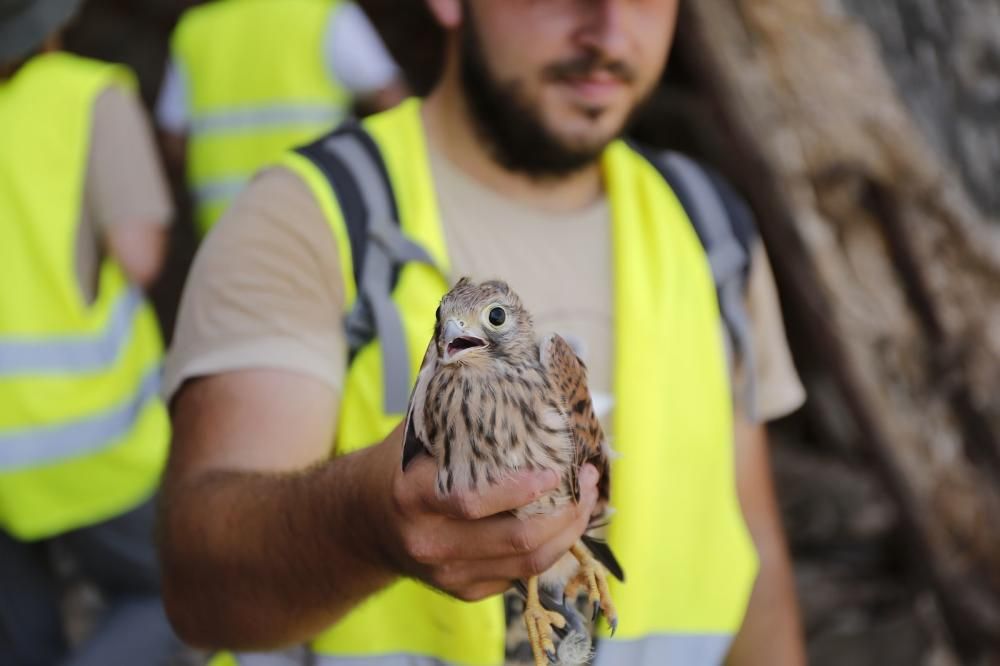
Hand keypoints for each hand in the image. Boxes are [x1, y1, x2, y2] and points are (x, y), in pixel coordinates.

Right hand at [374, 432, 599, 600]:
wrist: (362, 523)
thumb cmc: (398, 466)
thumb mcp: (415, 434)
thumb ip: (454, 410)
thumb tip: (496, 356)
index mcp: (413, 496)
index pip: (473, 500)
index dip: (522, 489)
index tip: (557, 468)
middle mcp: (429, 542)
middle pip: (515, 539)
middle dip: (566, 512)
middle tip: (589, 480)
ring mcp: (447, 573)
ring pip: (527, 564)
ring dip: (568, 533)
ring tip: (588, 500)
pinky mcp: (463, 590)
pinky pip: (519, 575)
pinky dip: (551, 549)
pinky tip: (564, 522)